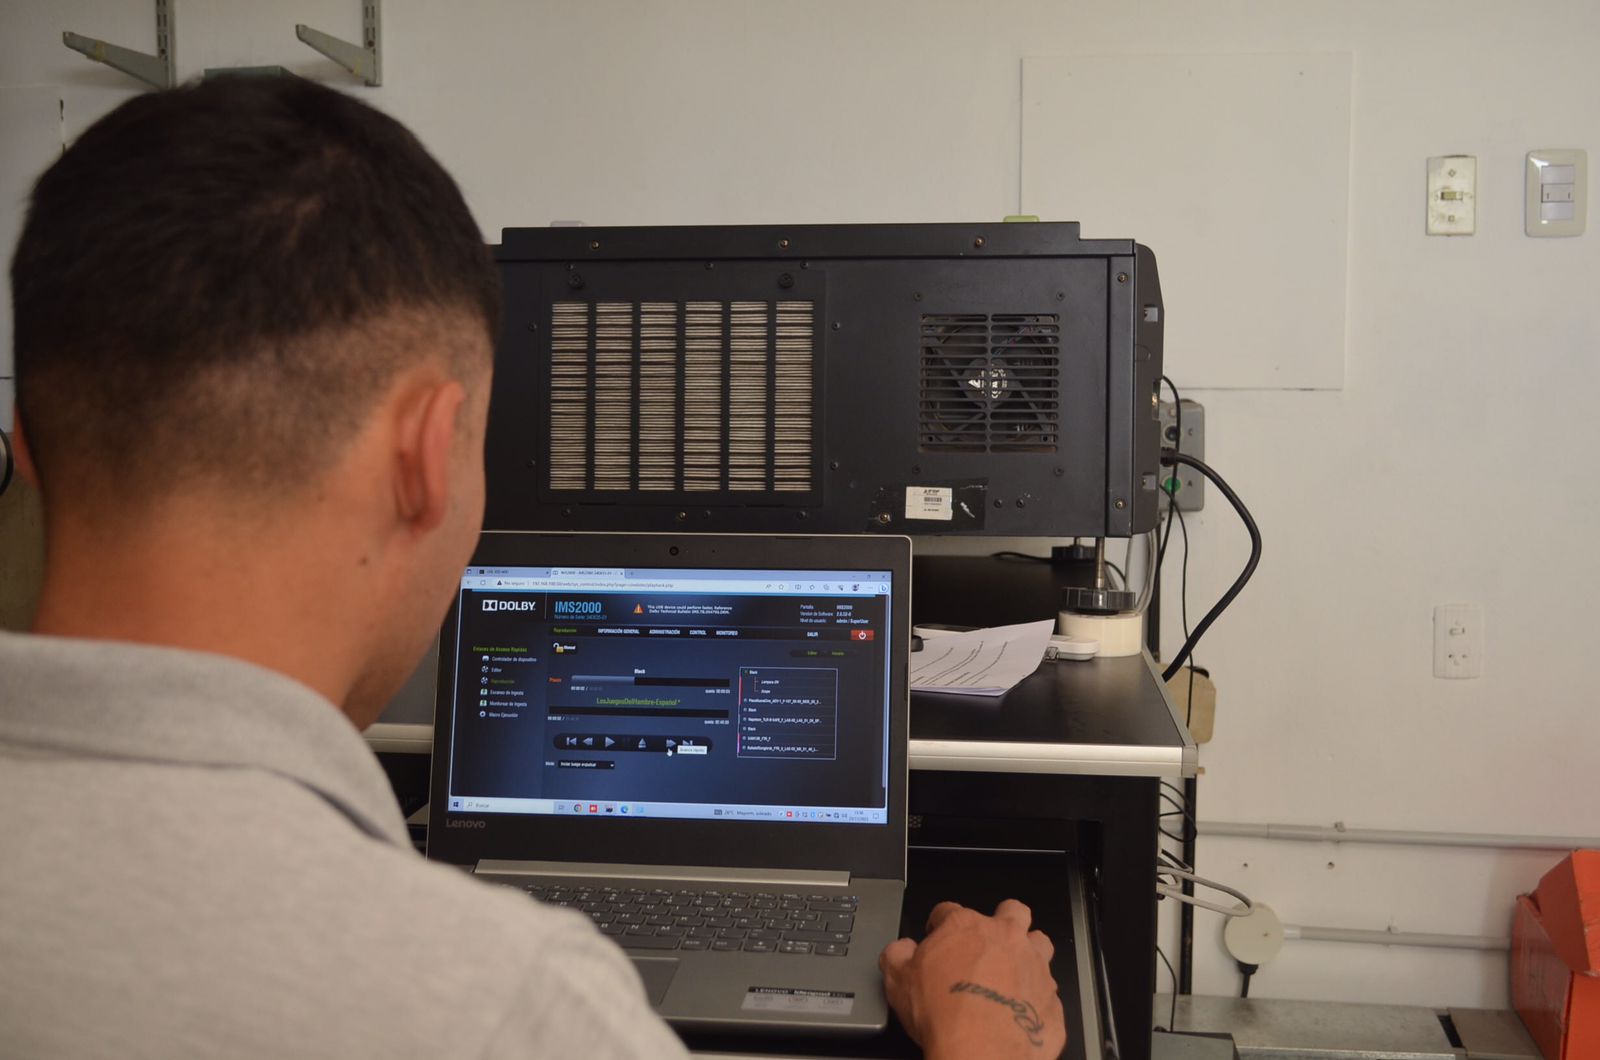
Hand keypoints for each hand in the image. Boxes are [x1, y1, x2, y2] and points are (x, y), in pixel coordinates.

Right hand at [879, 899, 1065, 1058]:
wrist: (981, 1053)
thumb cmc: (945, 1015)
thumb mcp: (897, 980)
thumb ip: (897, 955)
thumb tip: (899, 950)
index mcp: (965, 927)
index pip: (948, 910)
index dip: (939, 924)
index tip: (936, 936)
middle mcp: (1005, 938)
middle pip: (1011, 911)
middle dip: (1001, 920)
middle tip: (986, 943)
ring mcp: (1034, 967)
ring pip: (1039, 943)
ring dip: (1027, 953)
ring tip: (1011, 973)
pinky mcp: (1051, 999)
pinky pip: (1047, 992)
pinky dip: (1036, 998)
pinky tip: (1020, 1011)